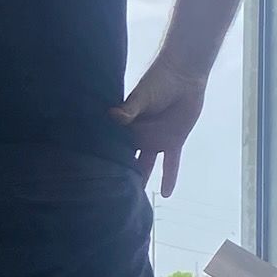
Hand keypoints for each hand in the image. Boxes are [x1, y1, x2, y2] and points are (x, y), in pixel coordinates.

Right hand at [111, 59, 207, 193]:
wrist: (183, 75)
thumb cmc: (158, 81)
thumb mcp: (141, 96)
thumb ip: (129, 109)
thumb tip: (113, 116)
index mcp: (126, 126)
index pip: (113, 146)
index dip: (105, 160)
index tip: (93, 176)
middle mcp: (138, 136)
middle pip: (127, 160)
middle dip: (120, 175)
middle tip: (109, 196)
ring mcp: (155, 141)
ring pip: (146, 166)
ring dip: (141, 180)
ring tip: (133, 201)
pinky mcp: (173, 142)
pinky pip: (171, 164)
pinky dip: (169, 178)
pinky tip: (166, 194)